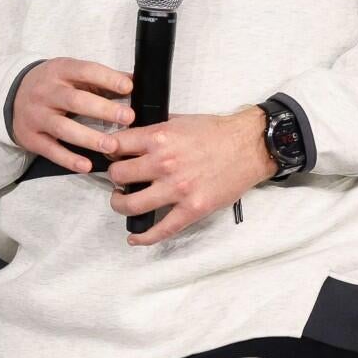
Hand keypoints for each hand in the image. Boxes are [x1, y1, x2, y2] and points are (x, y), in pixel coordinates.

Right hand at [10, 58, 136, 173]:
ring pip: (63, 127)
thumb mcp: (70, 73)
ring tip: (112, 146)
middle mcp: (45, 92)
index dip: (106, 78)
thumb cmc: (52, 84)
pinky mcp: (31, 137)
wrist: (12, 96)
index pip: (84, 71)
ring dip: (88, 138)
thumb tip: (134, 81)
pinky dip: (68, 159)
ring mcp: (37, 116)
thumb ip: (99, 78)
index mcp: (58, 71)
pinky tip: (86, 166)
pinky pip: (50, 150)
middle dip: (102, 110)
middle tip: (128, 118)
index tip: (128, 87)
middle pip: (74, 100)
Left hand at [102, 107, 276, 246]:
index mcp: (158, 137)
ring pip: (131, 204)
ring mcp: (177, 188)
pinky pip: (162, 229)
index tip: (110, 156)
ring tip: (122, 201)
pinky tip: (135, 237)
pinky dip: (144, 236)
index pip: (115, 145)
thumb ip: (153, 129)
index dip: (108, 152)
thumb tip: (130, 135)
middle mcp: (163, 163)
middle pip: (118, 175)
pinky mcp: (192, 209)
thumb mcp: (178, 120)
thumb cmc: (216, 132)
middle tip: (118, 179)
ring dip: (120, 204)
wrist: (249, 146)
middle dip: (114, 177)